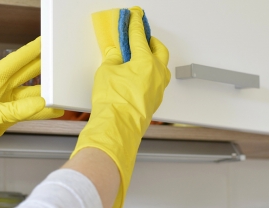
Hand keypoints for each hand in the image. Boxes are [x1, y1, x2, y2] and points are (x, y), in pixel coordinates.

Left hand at [0, 36, 62, 149]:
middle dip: (42, 67)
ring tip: (61, 92)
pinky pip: (28, 110)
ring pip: (30, 94)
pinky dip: (40, 112)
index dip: (31, 50)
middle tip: (58, 60)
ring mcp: (3, 102)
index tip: (44, 42)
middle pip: (25, 74)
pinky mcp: (7, 116)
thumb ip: (17, 110)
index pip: (15, 61)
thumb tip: (41, 103)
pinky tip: (53, 111)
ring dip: (44, 95)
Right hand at [71, 6, 170, 207]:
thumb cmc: (113, 103)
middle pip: (159, 50)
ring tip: (140, 56)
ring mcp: (158, 89)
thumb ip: (113, 59)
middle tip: (140, 36)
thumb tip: (116, 54)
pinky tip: (140, 75)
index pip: (140, 37)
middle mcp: (156, 74)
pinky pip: (157, 81)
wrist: (116, 128)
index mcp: (146, 62)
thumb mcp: (106, 72)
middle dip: (150, 41)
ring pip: (161, 67)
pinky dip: (150, 74)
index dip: (135, 25)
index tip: (134, 17)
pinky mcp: (154, 101)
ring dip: (153, 58)